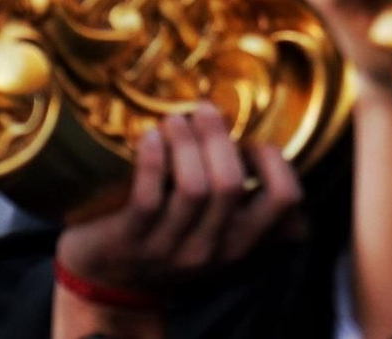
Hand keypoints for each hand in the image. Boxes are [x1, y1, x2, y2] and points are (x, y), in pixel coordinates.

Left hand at [56, 104, 302, 291]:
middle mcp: (211, 248)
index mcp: (239, 241)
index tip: (249, 140)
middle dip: (217, 137)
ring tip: (174, 120)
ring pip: (192, 188)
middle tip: (203, 111)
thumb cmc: (168, 235)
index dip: (273, 159)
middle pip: (230, 183)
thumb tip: (261, 140)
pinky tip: (150, 137)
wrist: (109, 279)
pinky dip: (153, 159)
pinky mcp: (131, 241)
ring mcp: (170, 248)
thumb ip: (238, 194)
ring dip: (184, 142)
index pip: (283, 198)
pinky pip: (148, 196)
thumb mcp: (212, 226)